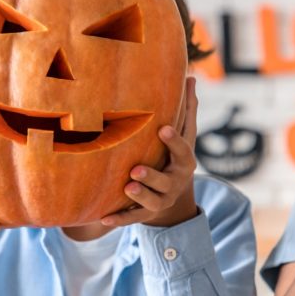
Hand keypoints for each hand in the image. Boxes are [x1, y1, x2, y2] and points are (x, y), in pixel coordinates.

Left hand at [101, 77, 199, 227]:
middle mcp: (175, 182)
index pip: (183, 151)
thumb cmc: (175, 155)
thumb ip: (187, 109)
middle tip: (136, 170)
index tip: (163, 129)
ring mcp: (161, 200)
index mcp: (185, 162)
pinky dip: (119, 219)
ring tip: (126, 187)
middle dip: (152, 176)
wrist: (175, 195)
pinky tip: (102, 218)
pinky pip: (132, 218)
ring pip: (151, 202)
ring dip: (139, 195)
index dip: (174, 141)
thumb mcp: (185, 135)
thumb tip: (192, 76)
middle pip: (165, 181)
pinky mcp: (146, 213)